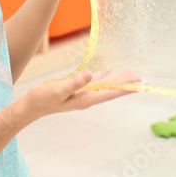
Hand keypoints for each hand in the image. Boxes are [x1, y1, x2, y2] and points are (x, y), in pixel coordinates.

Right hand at [21, 69, 136, 119]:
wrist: (32, 106)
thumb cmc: (43, 99)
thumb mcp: (58, 90)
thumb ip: (75, 82)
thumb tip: (90, 74)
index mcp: (86, 99)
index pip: (111, 92)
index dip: (126, 88)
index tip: (140, 86)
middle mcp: (88, 97)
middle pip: (112, 89)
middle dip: (127, 83)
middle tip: (143, 79)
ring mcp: (83, 94)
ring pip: (105, 85)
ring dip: (118, 79)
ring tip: (132, 75)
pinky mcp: (78, 89)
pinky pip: (95, 82)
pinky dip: (103, 76)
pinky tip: (108, 70)